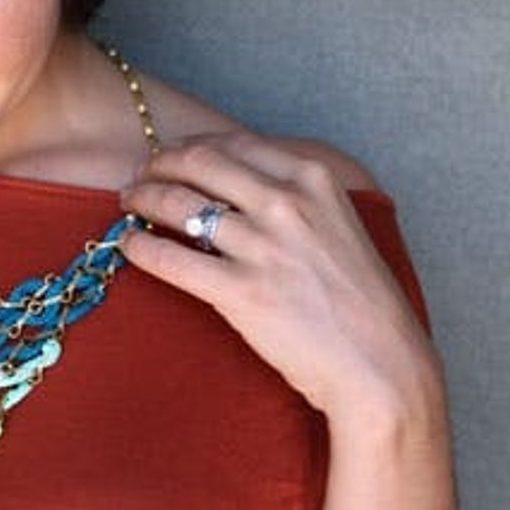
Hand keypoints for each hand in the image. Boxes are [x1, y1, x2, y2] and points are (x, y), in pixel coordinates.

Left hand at [118, 131, 444, 428]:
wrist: (382, 365)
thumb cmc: (361, 301)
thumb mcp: (339, 225)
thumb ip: (296, 197)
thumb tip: (238, 183)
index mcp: (314, 180)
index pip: (233, 144)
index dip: (191, 146)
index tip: (172, 156)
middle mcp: (287, 204)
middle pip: (198, 163)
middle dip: (158, 165)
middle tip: (138, 176)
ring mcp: (263, 247)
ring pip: (178, 204)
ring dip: (142, 199)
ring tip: (128, 204)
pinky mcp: (241, 292)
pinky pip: (170, 260)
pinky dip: (139, 247)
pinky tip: (128, 245)